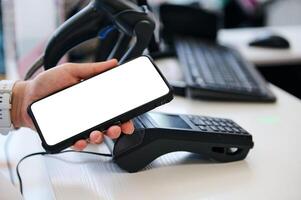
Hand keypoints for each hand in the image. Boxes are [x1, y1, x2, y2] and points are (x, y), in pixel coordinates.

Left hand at [11, 60, 133, 149]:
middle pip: (108, 125)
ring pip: (96, 136)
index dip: (124, 116)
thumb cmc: (47, 83)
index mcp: (93, 99)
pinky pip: (78, 143)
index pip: (113, 109)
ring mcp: (78, 125)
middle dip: (117, 130)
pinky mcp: (67, 134)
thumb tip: (113, 63)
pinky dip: (82, 144)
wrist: (26, 96)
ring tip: (96, 133)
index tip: (129, 119)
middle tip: (117, 128)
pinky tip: (81, 140)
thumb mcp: (71, 71)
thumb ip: (93, 69)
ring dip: (100, 137)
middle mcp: (88, 114)